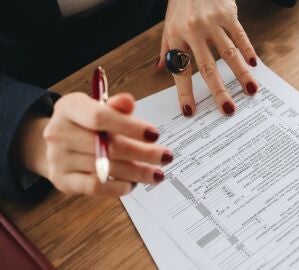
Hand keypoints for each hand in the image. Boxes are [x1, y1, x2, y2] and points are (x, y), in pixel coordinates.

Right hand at [20, 93, 171, 196]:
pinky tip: (132, 184)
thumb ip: (116, 107)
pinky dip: (117, 187)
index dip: (130, 126)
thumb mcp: (98, 108)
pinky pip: (95, 187)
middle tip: (166, 156)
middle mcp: (59, 132)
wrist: (58, 145)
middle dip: (143, 153)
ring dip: (137, 172)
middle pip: (108, 146)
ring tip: (156, 173)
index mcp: (69, 108)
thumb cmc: (85, 124)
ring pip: (106, 168)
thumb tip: (128, 102)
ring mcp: (58, 158)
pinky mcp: (63, 180)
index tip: (155, 134)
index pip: (100, 117)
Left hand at [156, 0, 258, 115]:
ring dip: (240, 74)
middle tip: (228, 109)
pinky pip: (240, 35)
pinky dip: (248, 50)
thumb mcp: (168, 24)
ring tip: (251, 91)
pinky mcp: (228, 12)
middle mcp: (193, 30)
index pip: (180, 70)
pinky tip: (254, 65)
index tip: (190, 112)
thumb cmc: (181, 2)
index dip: (185, 92)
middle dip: (218, 90)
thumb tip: (161, 68)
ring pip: (228, 53)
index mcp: (175, 36)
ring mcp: (211, 21)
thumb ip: (166, 47)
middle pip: (207, 66)